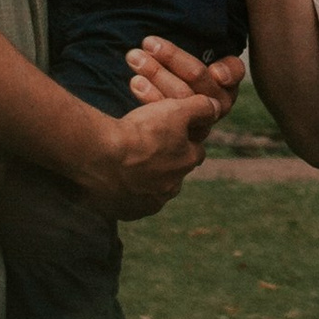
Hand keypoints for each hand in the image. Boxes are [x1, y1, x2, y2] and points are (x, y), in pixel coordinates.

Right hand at [75, 91, 217, 218]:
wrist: (100, 157)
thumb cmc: (139, 132)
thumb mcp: (175, 110)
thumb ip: (200, 108)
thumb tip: (217, 107)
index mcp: (186, 163)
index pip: (195, 151)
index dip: (185, 140)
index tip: (171, 131)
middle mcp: (171, 188)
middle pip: (175, 173)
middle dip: (167, 162)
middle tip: (148, 146)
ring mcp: (149, 203)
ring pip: (154, 190)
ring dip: (147, 179)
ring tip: (128, 162)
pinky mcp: (128, 212)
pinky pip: (131, 203)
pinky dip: (127, 192)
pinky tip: (115, 177)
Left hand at [126, 35, 246, 118]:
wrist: (155, 106)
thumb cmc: (174, 64)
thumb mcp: (188, 50)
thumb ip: (196, 43)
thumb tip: (203, 51)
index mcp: (227, 79)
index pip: (234, 70)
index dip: (228, 72)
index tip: (215, 72)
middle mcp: (219, 101)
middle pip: (200, 79)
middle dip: (173, 59)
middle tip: (147, 42)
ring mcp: (202, 119)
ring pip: (182, 97)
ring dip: (157, 73)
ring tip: (134, 57)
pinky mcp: (183, 131)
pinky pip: (168, 117)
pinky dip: (150, 95)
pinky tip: (135, 82)